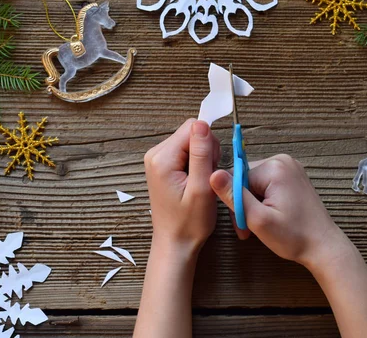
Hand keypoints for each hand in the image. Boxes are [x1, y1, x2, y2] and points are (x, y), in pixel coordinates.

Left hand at [144, 119, 219, 253]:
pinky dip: (196, 165)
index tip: (210, 168)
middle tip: (206, 179)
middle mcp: (155, 154)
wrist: (175, 243)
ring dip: (203, 159)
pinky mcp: (163, 165)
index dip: (209, 145)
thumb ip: (202, 154)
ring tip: (200, 183)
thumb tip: (202, 123)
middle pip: (192, 133)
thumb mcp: (201, 188)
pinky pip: (186, 152)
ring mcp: (157, 159)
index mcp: (162, 158)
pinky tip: (195, 183)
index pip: (194, 127)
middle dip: (206, 152)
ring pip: (191, 142)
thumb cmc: (190, 222)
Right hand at [210, 154, 346, 266]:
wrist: (324, 247)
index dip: (234, 202)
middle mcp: (282, 160)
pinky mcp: (292, 177)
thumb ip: (234, 196)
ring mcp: (289, 167)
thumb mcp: (258, 219)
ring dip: (252, 205)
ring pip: (254, 184)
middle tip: (249, 229)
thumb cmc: (294, 237)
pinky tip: (269, 218)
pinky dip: (263, 202)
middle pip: (245, 179)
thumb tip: (212, 174)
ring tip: (258, 227)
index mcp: (274, 167)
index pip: (235, 177)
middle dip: (243, 205)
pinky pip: (266, 185)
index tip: (242, 225)